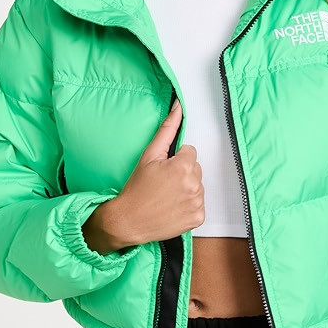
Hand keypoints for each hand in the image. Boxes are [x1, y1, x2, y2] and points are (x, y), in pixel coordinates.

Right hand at [98, 99, 204, 247]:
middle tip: (163, 184)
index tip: (163, 170)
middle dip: (182, 173)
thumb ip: (167, 130)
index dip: (175, 160)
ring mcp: (197, 203)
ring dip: (186, 188)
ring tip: (167, 196)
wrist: (129, 221)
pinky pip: (199, 205)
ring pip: (198, 186)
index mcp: (183, 167)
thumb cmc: (136, 189)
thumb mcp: (149, 155)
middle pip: (195, 169)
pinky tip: (173, 207)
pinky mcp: (197, 217)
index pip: (190, 152)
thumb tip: (179, 107)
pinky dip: (189, 206)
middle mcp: (194, 185)